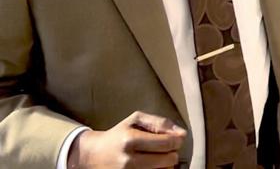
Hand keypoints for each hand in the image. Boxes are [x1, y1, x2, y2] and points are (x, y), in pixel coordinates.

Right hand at [68, 111, 185, 168]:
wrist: (93, 154)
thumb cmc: (119, 134)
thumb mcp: (136, 119)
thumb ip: (161, 122)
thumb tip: (182, 134)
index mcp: (131, 139)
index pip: (168, 143)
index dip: (177, 140)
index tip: (174, 139)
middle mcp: (128, 160)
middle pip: (169, 160)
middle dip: (171, 153)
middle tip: (163, 149)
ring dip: (165, 164)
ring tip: (155, 157)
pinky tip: (150, 165)